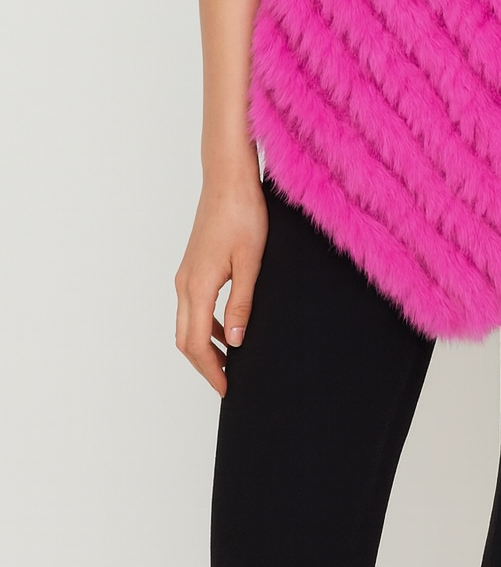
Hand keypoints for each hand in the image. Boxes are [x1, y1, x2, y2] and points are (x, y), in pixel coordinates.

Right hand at [174, 172, 267, 396]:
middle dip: (204, 364)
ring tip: (228, 359)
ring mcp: (186, 272)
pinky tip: (224, 327)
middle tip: (227, 381)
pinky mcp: (192, 263)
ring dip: (202, 345)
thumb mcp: (250, 262)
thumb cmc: (243, 214)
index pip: (196, 344)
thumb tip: (234, 342)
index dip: (211, 370)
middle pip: (184, 338)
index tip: (227, 388)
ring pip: (186, 322)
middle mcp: (184, 282)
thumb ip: (241, 304)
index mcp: (197, 286)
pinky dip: (203, 324)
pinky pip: (191, 305)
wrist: (228, 178)